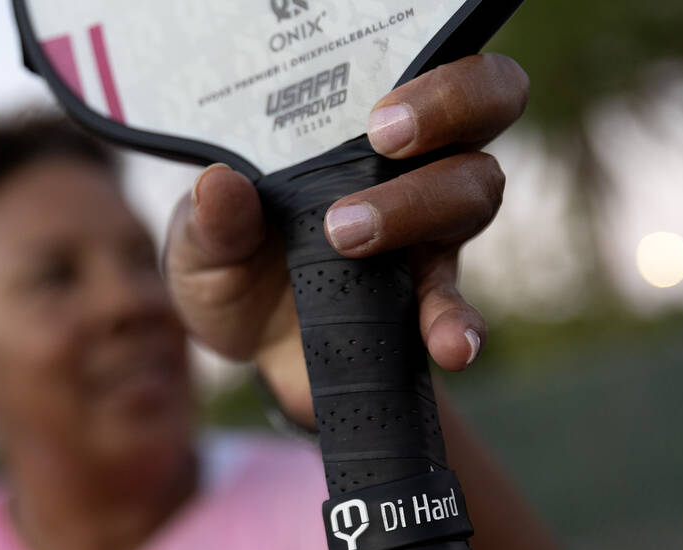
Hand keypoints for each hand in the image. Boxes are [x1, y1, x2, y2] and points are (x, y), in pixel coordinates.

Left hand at [164, 53, 529, 424]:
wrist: (246, 346)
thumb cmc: (231, 266)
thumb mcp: (201, 242)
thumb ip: (211, 220)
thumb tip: (218, 186)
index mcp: (357, 135)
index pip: (432, 70)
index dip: (432, 80)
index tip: (378, 115)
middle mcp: (410, 171)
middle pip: (481, 108)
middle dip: (450, 112)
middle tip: (384, 143)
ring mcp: (427, 235)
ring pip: (473, 193)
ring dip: (421, 210)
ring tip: (352, 242)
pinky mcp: (425, 301)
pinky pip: (457, 305)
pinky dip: (457, 323)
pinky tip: (452, 346)